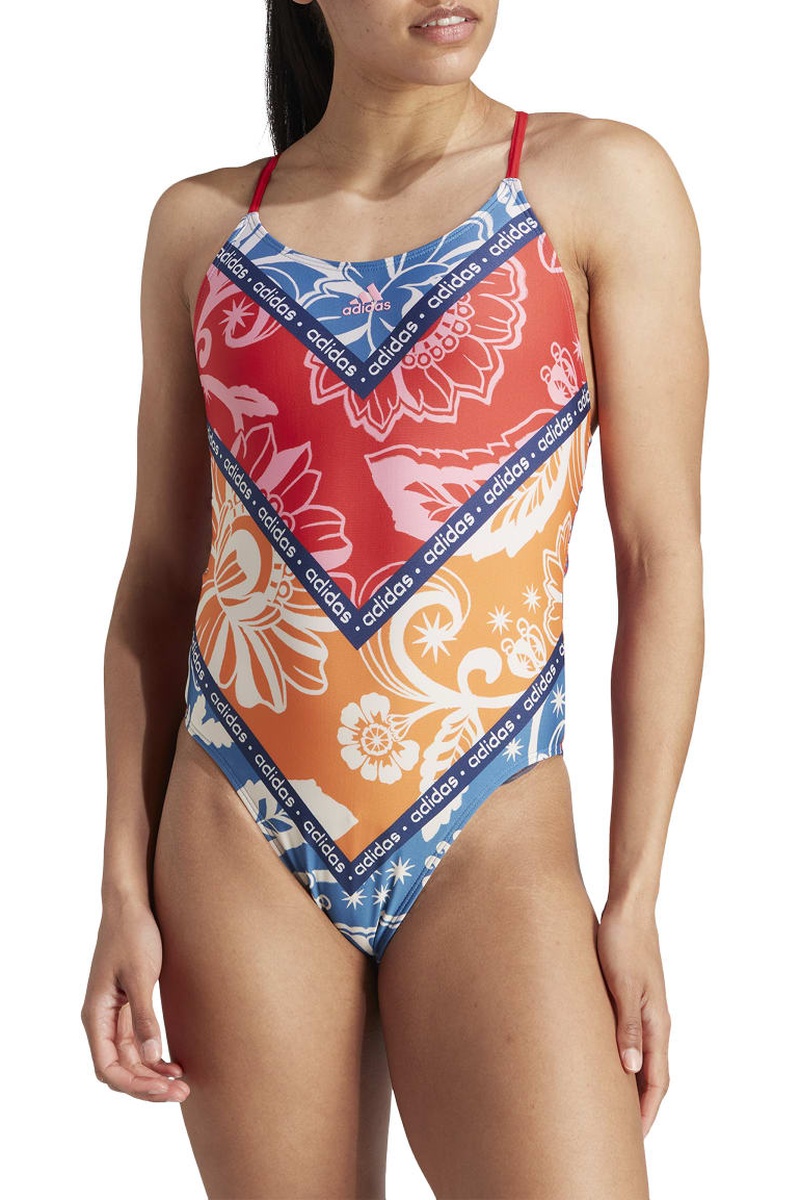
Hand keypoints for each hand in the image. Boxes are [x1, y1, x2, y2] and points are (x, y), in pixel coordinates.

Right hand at [81, 895, 188, 1102]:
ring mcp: (114, 1015)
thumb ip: (145, 1017)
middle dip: (147, 1085)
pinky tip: (174, 1064)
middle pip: (119, 1070)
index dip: (134, 1085)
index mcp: (95, 1014)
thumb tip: (151, 1057)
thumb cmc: (132, 934)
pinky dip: (153, 1056)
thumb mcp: (141, 975)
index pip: (107, 1067)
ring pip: (129, 1060)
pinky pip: (137, 1043)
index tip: (163, 1089)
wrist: (132, 904)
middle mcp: (101, 1020)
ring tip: (182, 1085)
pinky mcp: (128, 1007)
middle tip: (181, 1092)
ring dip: (152, 1074)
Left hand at [595, 900, 669, 1136]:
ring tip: (613, 1106)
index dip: (647, 1110)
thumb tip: (630, 1068)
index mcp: (657, 1021)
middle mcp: (655, 1019)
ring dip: (632, 1083)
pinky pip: (633, 1037)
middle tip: (621, 1133)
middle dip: (640, 1105)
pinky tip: (606, 1061)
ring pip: (643, 1056)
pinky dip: (625, 1058)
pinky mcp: (632, 996)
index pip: (657, 1079)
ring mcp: (645, 1008)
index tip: (635, 1137)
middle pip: (652, 1073)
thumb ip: (627, 1025)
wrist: (628, 907)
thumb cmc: (624, 941)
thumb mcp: (622, 984)